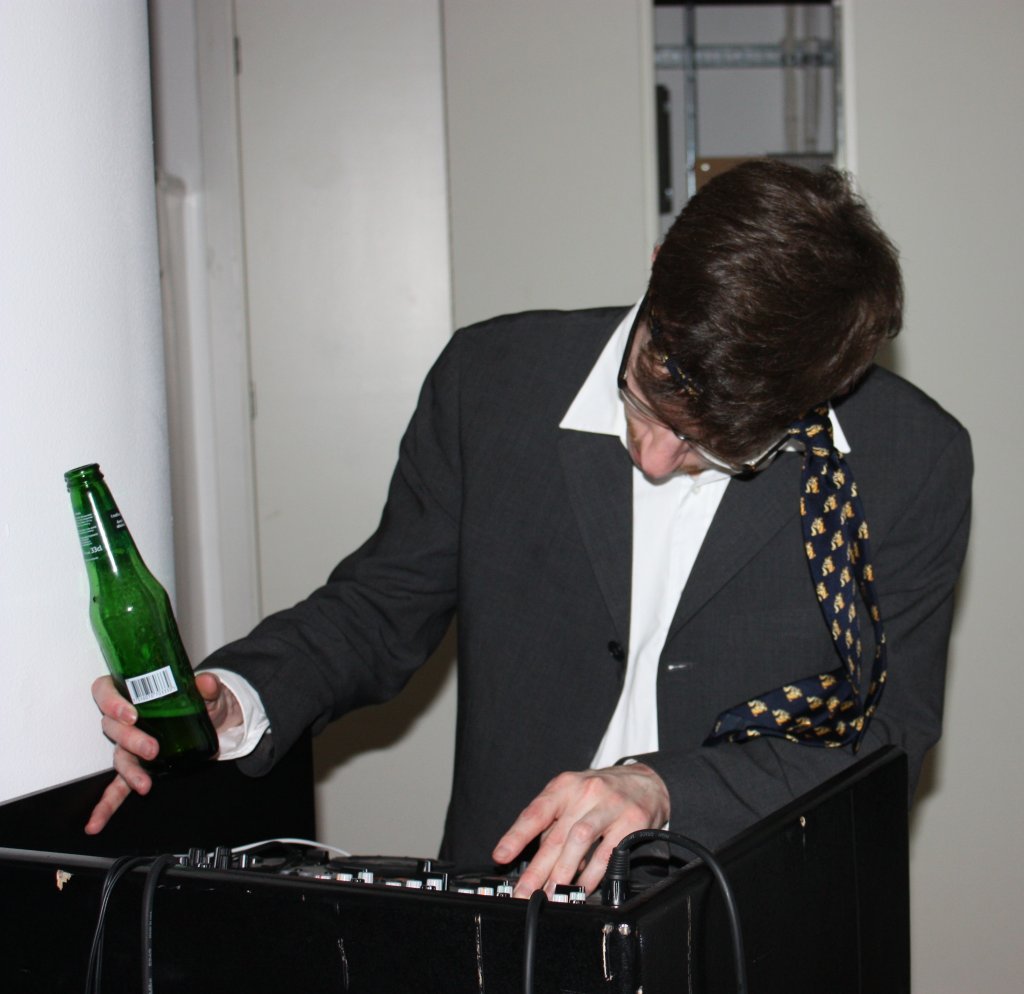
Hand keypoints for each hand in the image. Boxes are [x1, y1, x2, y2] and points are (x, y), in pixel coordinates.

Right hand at [84, 671, 240, 834]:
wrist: (215, 719)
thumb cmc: (201, 698)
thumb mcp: (208, 689)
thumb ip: (207, 685)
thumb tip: (207, 682)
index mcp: (136, 692)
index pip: (105, 690)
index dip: (111, 702)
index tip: (130, 714)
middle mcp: (127, 719)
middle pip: (112, 727)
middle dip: (130, 739)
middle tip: (152, 748)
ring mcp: (131, 744)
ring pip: (118, 756)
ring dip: (129, 770)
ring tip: (144, 782)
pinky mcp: (139, 766)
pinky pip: (118, 787)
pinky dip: (107, 805)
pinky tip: (95, 823)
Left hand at [491, 764, 669, 897]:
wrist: (647, 782)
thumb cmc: (602, 792)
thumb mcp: (574, 795)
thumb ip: (554, 822)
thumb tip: (532, 856)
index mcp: (565, 786)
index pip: (536, 812)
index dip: (516, 835)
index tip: (501, 856)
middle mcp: (586, 792)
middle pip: (556, 834)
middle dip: (537, 868)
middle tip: (524, 891)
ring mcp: (610, 806)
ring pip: (580, 840)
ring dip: (563, 872)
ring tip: (551, 893)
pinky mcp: (632, 822)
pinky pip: (608, 853)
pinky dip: (593, 874)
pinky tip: (582, 887)